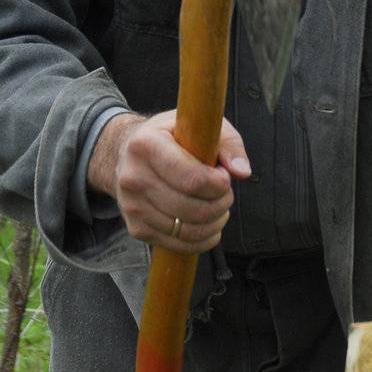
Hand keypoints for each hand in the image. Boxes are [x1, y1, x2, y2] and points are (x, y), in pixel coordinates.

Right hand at [90, 110, 249, 254]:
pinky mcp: (137, 229)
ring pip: (187, 231)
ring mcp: (132, 206)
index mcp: (146, 145)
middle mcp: (133, 177)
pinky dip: (202, 240)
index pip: (192, 179)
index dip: (219, 184)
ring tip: (220, 207)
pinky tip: (209, 224)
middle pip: (191, 209)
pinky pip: (178, 245)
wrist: (129, 155)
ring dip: (214, 223)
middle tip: (226, 193)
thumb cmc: (173, 137)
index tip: (225, 176)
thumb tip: (242, 172)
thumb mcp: (201, 126)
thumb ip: (228, 144)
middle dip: (220, 204)